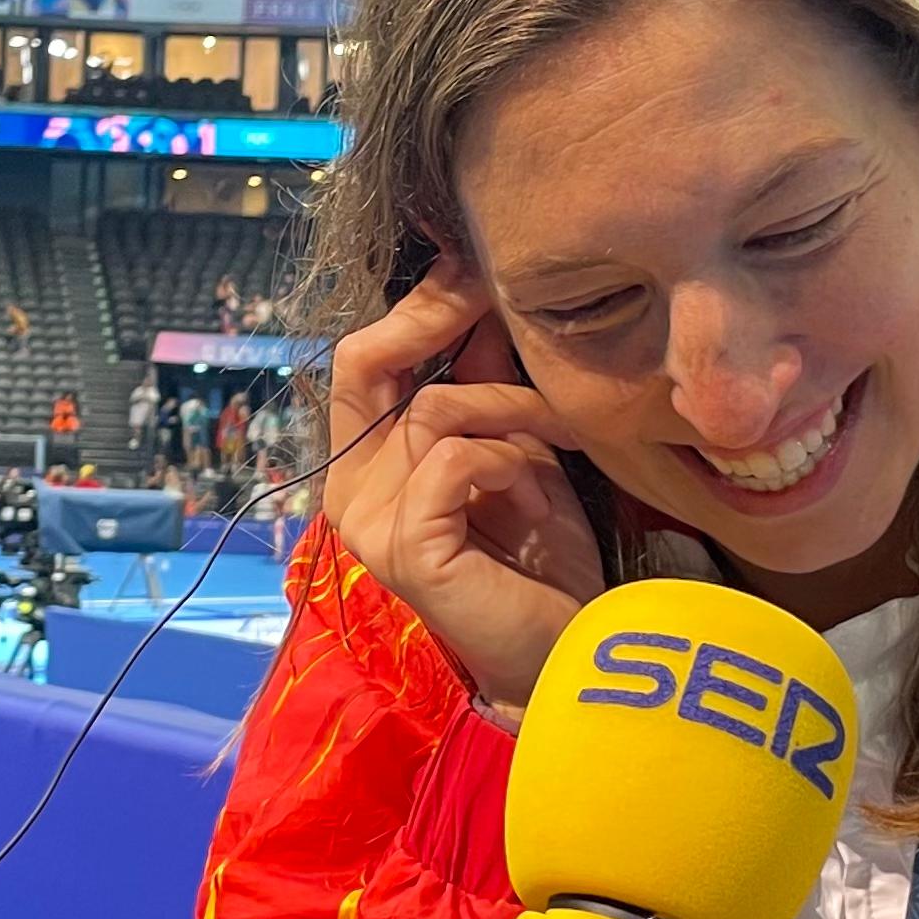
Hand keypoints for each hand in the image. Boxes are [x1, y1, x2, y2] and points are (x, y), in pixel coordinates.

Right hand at [320, 258, 606, 713]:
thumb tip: (480, 294)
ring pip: (431, 409)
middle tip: (489, 287)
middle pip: (360, 363)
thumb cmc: (542, 564)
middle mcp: (351, 493)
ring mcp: (370, 524)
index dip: (413, 307)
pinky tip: (535, 488)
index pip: (361, 363)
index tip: (469, 264)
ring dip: (508, 410)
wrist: (567, 654)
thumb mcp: (515, 450)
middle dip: (431, 314)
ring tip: (553, 441)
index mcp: (365, 469)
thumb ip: (483, 387)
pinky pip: (452, 457)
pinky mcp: (405, 548)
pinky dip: (507, 458)